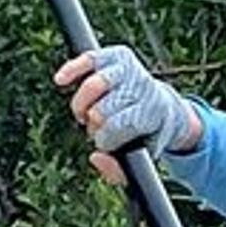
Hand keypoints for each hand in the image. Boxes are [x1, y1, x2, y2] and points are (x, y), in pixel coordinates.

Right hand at [52, 46, 204, 186]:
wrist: (165, 105)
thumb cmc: (147, 135)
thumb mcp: (142, 158)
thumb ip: (119, 170)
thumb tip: (95, 157)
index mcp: (152, 112)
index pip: (121, 125)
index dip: (105, 138)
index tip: (104, 144)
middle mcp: (143, 87)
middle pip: (104, 109)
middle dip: (94, 125)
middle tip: (97, 129)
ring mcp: (130, 69)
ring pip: (94, 85)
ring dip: (81, 106)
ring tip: (84, 115)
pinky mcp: (116, 55)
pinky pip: (89, 58)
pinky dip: (72, 69)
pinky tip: (61, 80)